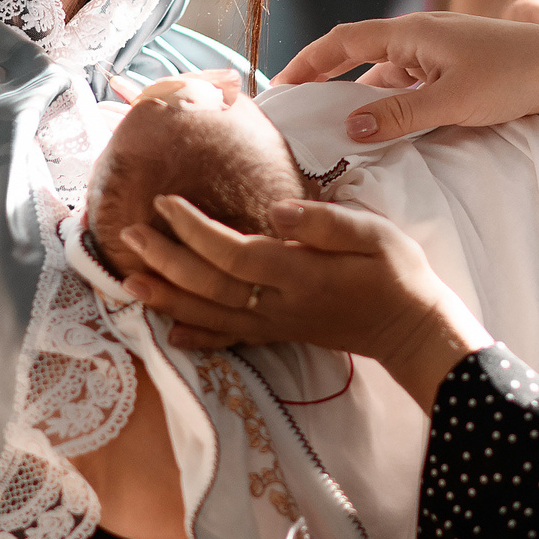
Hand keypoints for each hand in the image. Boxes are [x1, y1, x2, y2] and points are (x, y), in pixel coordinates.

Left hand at [115, 195, 489, 409]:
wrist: (411, 327)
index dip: (195, 230)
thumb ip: (324, 223)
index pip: (234, 252)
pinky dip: (196, 335)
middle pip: (210, 284)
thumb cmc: (395, 272)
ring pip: (210, 314)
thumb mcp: (373, 233)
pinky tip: (169, 331)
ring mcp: (275, 324)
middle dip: (165, 260)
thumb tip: (277, 210)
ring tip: (128, 280)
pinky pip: (228, 337)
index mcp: (299, 273)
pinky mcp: (277, 334)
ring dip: (167, 297)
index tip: (165, 201)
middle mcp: (279, 304)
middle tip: (127, 234)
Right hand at [272, 12, 538, 144]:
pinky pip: (409, 83)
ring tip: (337, 129)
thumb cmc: (512, 76)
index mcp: (411, 32)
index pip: (342, 42)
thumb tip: (348, 128)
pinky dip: (391, 103)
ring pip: (386, 74)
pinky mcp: (456, 67)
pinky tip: (387, 129)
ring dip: (361, 97)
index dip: (307, 62)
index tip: (279, 85)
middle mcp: (419, 35)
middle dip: (326, 79)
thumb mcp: (451, 101)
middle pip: (358, 55)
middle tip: (297, 108)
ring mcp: (438, 51)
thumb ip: (398, 115)